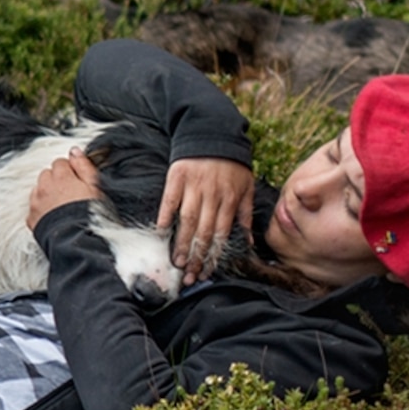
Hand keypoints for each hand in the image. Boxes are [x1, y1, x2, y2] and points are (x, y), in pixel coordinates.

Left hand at [27, 151, 105, 226]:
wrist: (77, 240)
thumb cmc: (90, 215)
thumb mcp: (95, 186)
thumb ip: (84, 166)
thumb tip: (75, 151)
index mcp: (60, 177)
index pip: (60, 162)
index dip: (71, 170)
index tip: (78, 179)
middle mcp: (44, 188)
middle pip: (47, 175)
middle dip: (58, 180)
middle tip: (72, 192)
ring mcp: (36, 203)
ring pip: (38, 189)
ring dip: (48, 193)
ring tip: (63, 205)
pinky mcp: (31, 218)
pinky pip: (34, 207)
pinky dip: (41, 209)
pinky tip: (54, 215)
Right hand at [156, 156, 255, 281]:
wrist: (212, 133)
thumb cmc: (231, 164)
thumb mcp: (246, 187)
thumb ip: (245, 214)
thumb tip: (248, 241)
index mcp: (229, 200)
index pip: (221, 234)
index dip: (213, 255)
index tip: (206, 272)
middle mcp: (212, 196)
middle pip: (203, 231)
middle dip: (197, 256)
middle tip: (189, 276)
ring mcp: (193, 187)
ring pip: (187, 220)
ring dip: (181, 243)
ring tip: (176, 261)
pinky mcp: (176, 178)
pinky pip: (169, 201)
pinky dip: (164, 216)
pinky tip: (160, 232)